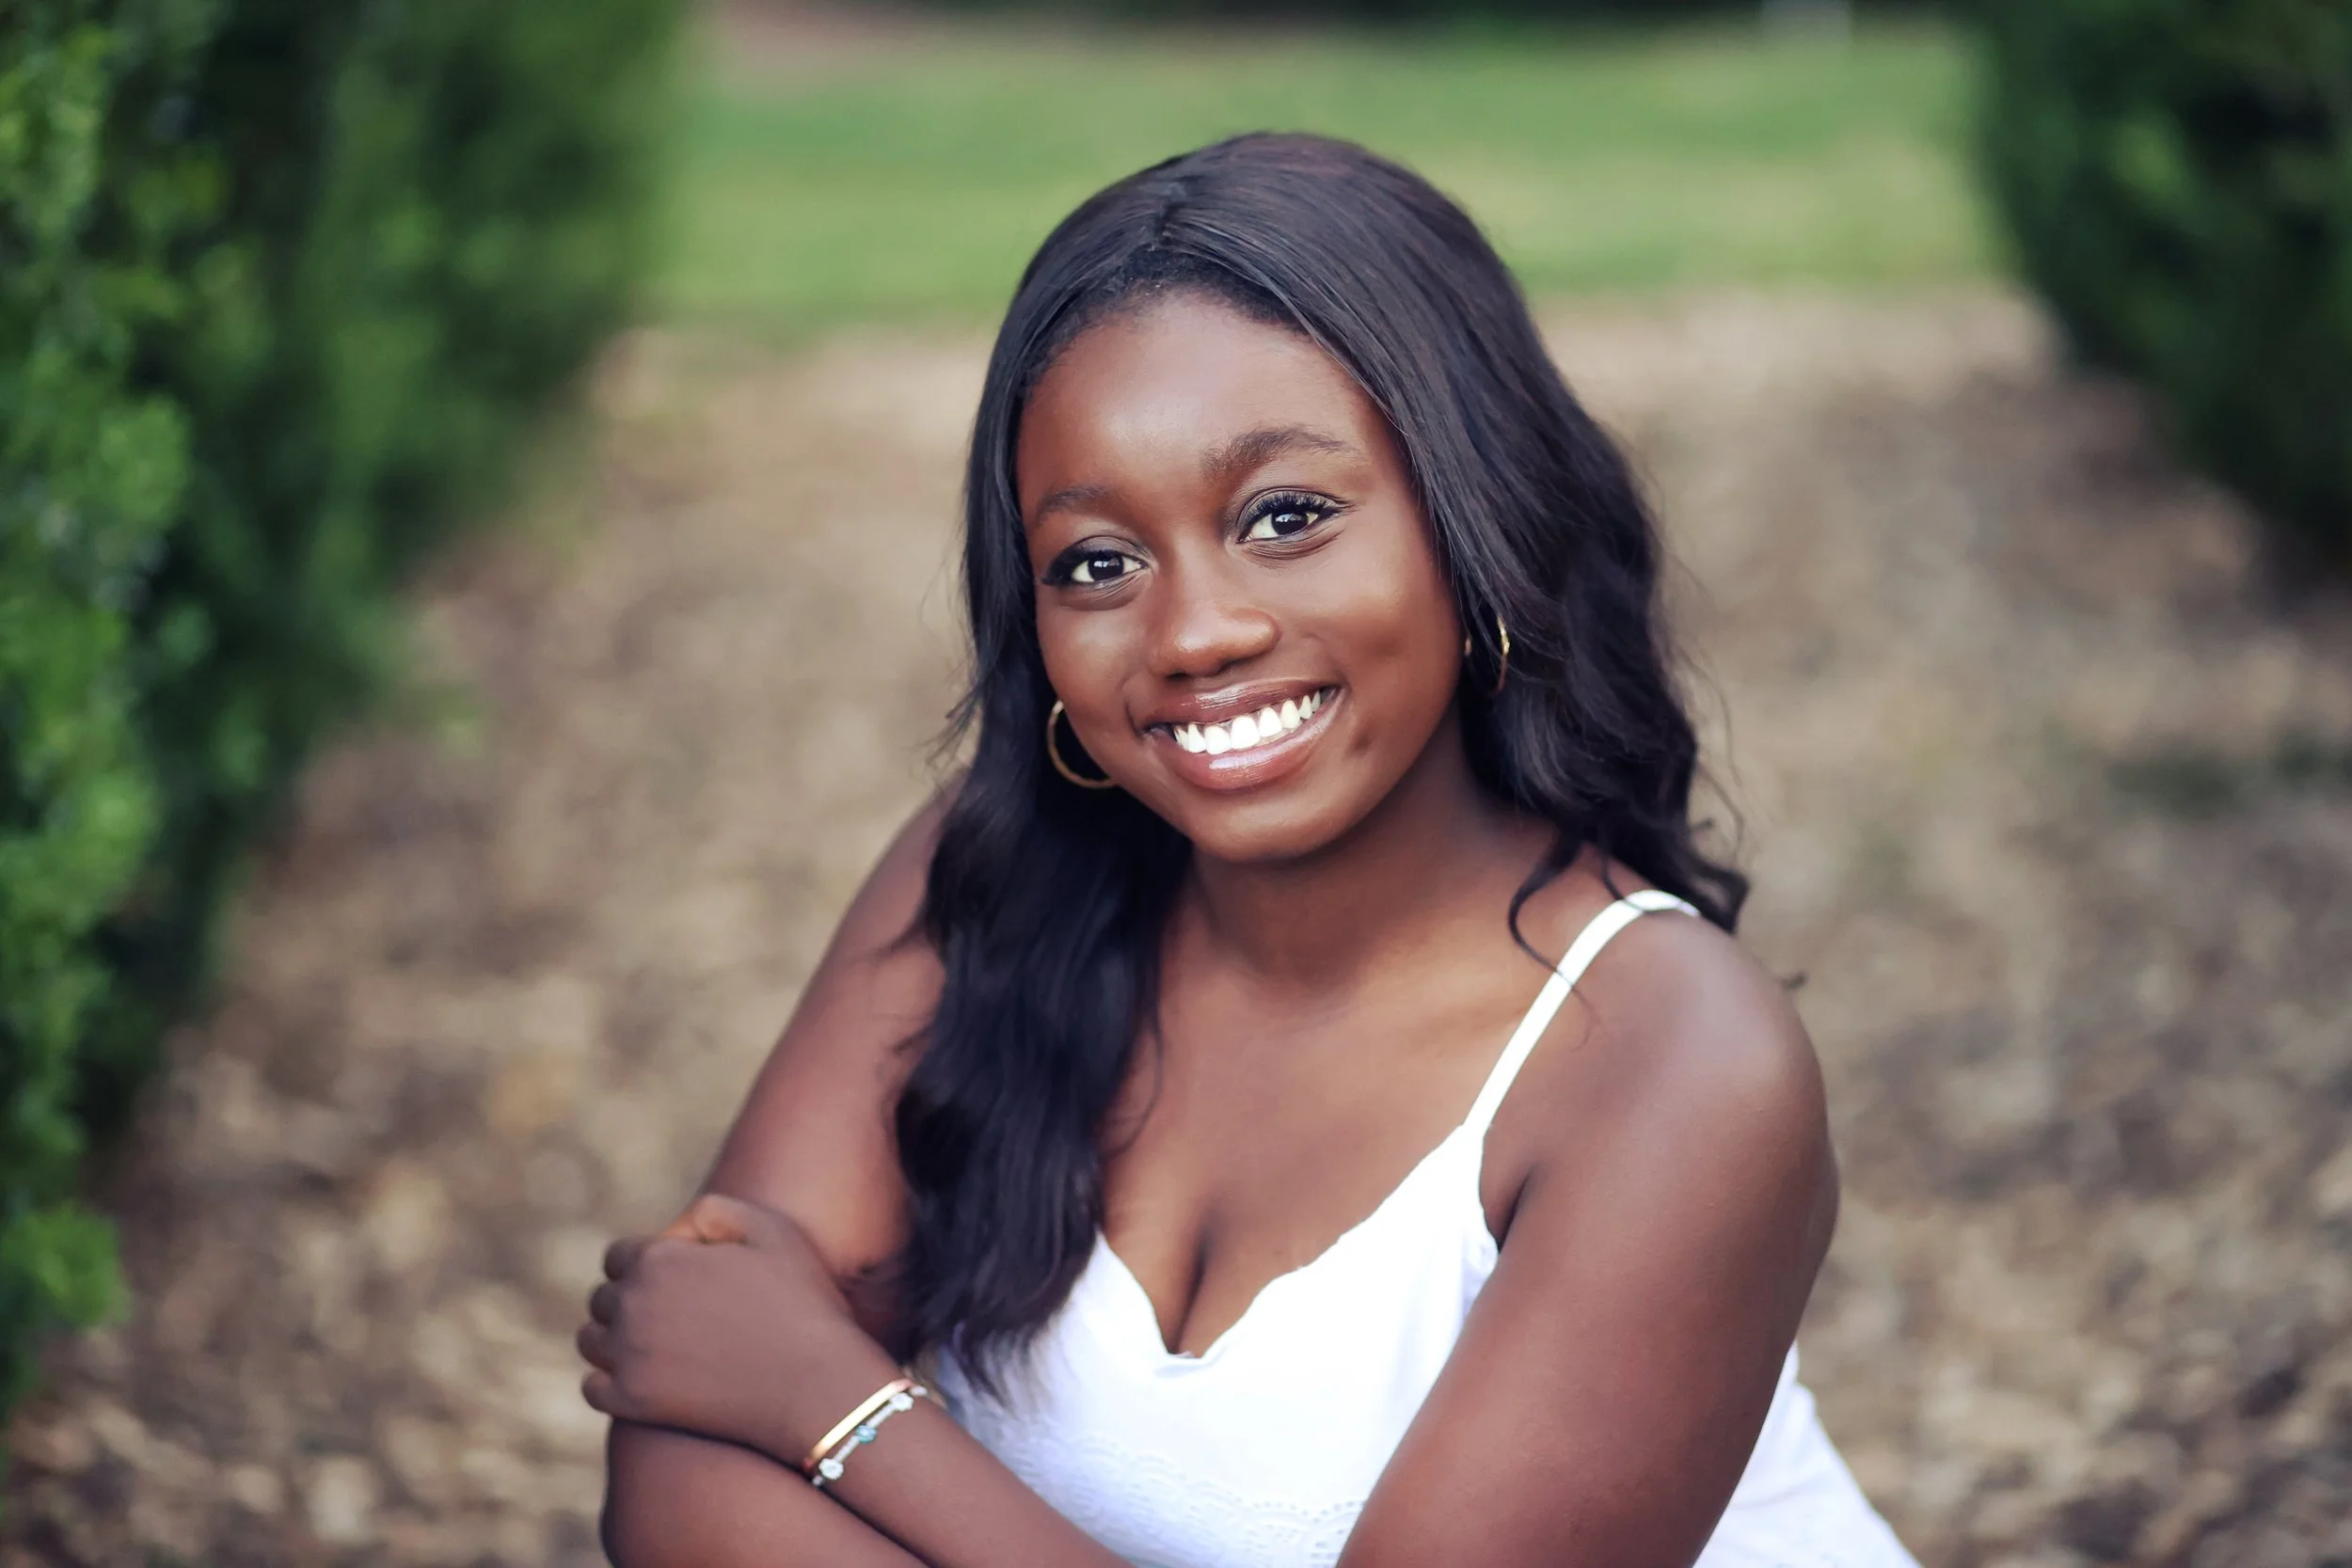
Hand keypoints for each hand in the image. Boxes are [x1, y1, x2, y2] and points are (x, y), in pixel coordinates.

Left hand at [579, 1194, 899, 1465]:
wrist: (814, 1384)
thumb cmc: (799, 1302)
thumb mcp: (769, 1229)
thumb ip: (710, 1211)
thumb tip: (669, 1232)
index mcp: (658, 1258)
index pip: (619, 1255)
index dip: (649, 1264)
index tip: (681, 1282)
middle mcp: (633, 1304)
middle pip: (603, 1298)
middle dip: (631, 1301)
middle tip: (678, 1317)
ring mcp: (628, 1356)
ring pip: (591, 1340)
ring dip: (614, 1339)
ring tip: (658, 1346)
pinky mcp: (631, 1401)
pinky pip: (592, 1388)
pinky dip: (610, 1382)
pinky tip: (646, 1378)